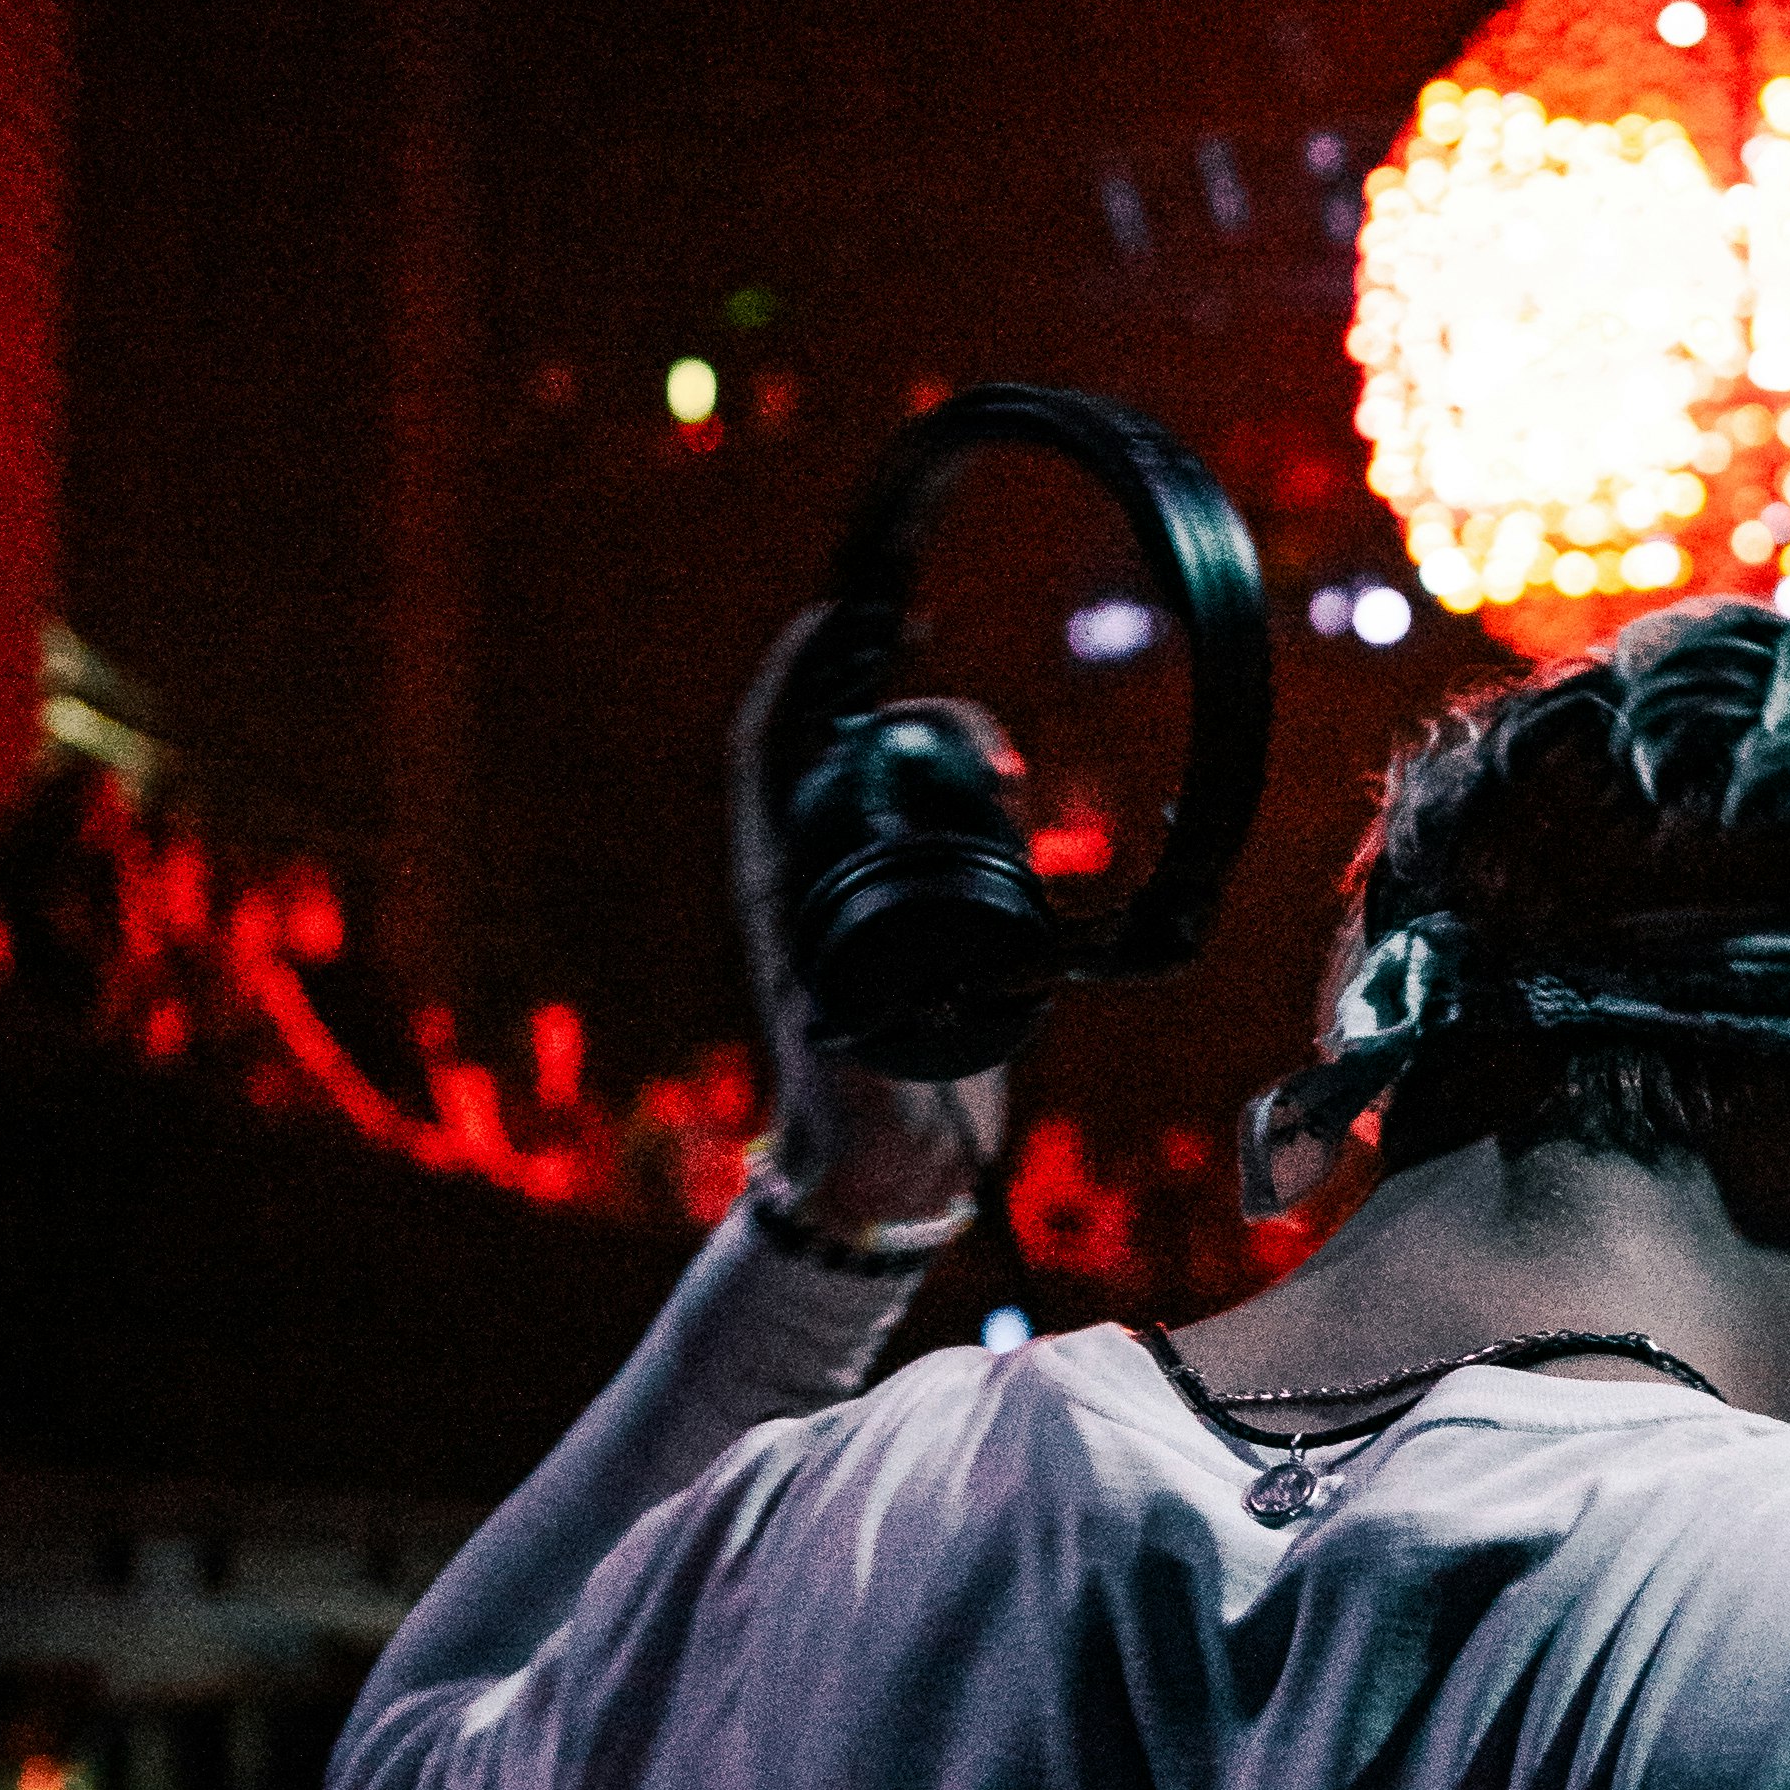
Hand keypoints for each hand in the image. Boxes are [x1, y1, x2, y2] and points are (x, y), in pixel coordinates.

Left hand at [729, 616, 1012, 1241]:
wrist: (883, 1173)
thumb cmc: (865, 1121)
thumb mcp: (867, 1070)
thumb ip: (876, 1028)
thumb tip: (900, 975)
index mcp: (782, 893)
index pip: (770, 751)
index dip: (796, 672)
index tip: (847, 616)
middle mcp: (814, 876)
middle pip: (847, 747)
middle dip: (911, 714)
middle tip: (987, 745)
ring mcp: (865, 893)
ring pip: (901, 782)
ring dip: (952, 756)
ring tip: (1008, 777)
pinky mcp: (915, 916)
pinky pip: (947, 829)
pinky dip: (982, 804)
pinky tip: (1020, 809)